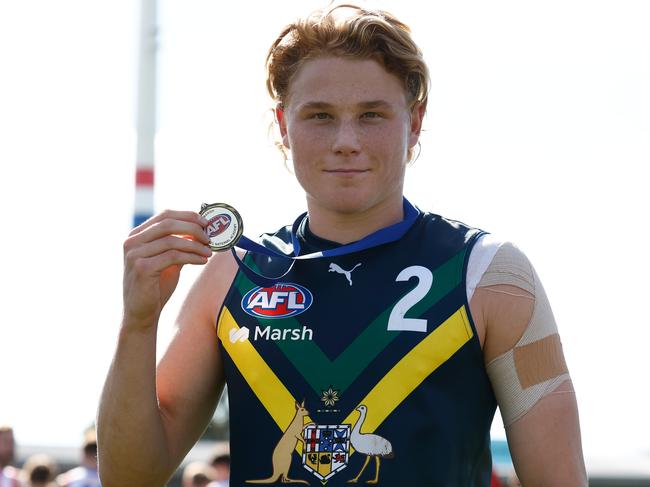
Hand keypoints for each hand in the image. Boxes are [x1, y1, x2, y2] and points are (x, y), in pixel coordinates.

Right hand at [122, 210, 211, 329]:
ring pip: (172, 240)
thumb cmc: (156, 286)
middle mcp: (132, 241)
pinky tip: (202, 261)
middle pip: (168, 223)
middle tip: (210, 237)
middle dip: (193, 228)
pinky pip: (173, 256)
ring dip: (195, 245)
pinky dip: (192, 257)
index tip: (206, 222)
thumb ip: (180, 244)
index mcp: (136, 235)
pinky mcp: (142, 268)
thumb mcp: (168, 260)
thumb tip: (202, 230)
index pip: (164, 215)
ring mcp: (134, 254)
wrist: (141, 313)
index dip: (187, 216)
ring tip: (209, 251)